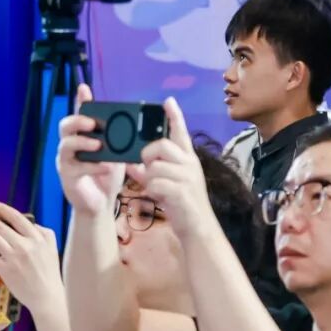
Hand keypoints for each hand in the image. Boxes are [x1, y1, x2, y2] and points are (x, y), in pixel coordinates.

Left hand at [0, 203, 64, 313]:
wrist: (47, 296)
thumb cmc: (49, 272)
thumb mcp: (52, 247)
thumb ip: (42, 232)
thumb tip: (31, 223)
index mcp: (38, 238)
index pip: (18, 218)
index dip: (4, 210)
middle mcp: (26, 246)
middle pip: (1, 227)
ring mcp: (15, 258)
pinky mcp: (6, 270)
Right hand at [56, 84, 124, 214]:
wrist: (101, 204)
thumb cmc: (107, 176)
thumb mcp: (115, 154)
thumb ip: (119, 140)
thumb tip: (135, 123)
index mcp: (81, 136)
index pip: (78, 114)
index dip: (80, 101)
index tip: (84, 89)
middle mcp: (69, 146)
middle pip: (65, 126)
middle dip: (78, 121)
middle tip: (92, 123)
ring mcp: (65, 161)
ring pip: (65, 145)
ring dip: (82, 142)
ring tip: (99, 145)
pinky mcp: (67, 176)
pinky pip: (76, 167)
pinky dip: (92, 166)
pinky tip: (106, 167)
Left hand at [126, 97, 215, 238]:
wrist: (198, 229)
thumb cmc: (181, 204)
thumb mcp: (167, 184)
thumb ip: (152, 172)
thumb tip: (132, 165)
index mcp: (188, 159)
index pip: (181, 132)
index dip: (174, 116)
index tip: (167, 101)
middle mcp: (190, 164)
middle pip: (161, 145)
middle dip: (147, 155)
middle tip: (146, 167)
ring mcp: (187, 177)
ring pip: (155, 166)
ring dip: (148, 178)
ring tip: (154, 188)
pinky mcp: (181, 192)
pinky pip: (155, 183)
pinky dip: (151, 190)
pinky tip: (157, 196)